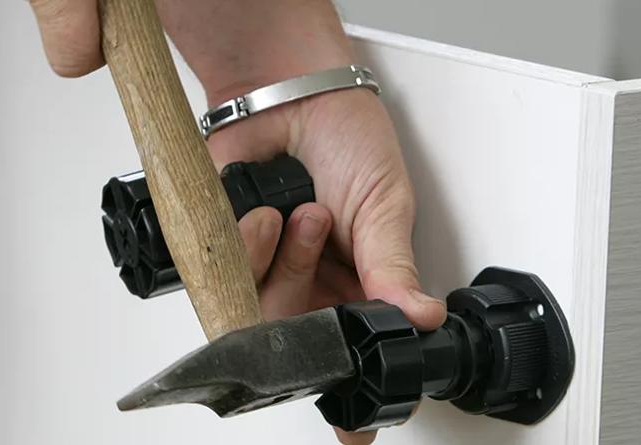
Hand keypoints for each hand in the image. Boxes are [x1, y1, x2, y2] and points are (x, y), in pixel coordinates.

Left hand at [28, 1, 445, 442]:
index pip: (352, 356)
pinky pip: (219, 279)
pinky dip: (244, 244)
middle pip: (295, 343)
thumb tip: (420, 317)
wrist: (288, 89)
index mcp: (360, 288)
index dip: (346, 394)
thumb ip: (393, 270)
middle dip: (304, 297)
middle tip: (319, 243)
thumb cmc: (345, 137)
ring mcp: (265, 273)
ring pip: (256, 314)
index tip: (351, 433)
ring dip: (279, 263)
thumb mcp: (385, 206)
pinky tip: (264, 212)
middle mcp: (310, 289)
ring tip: (298, 216)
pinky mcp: (224, 253)